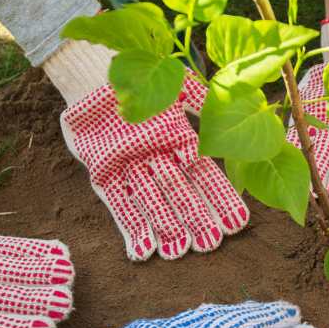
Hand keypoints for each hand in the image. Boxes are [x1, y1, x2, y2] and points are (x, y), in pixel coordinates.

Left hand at [60, 72, 250, 261]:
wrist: (91, 76)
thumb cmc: (138, 73)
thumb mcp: (176, 83)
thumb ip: (202, 102)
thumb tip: (221, 130)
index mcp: (180, 141)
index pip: (206, 176)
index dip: (221, 200)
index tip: (236, 224)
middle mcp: (159, 160)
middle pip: (180, 196)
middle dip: (194, 220)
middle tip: (208, 245)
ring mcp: (132, 171)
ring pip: (152, 205)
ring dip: (164, 229)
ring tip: (176, 254)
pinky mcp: (105, 178)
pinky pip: (119, 206)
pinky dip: (130, 228)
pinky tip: (142, 252)